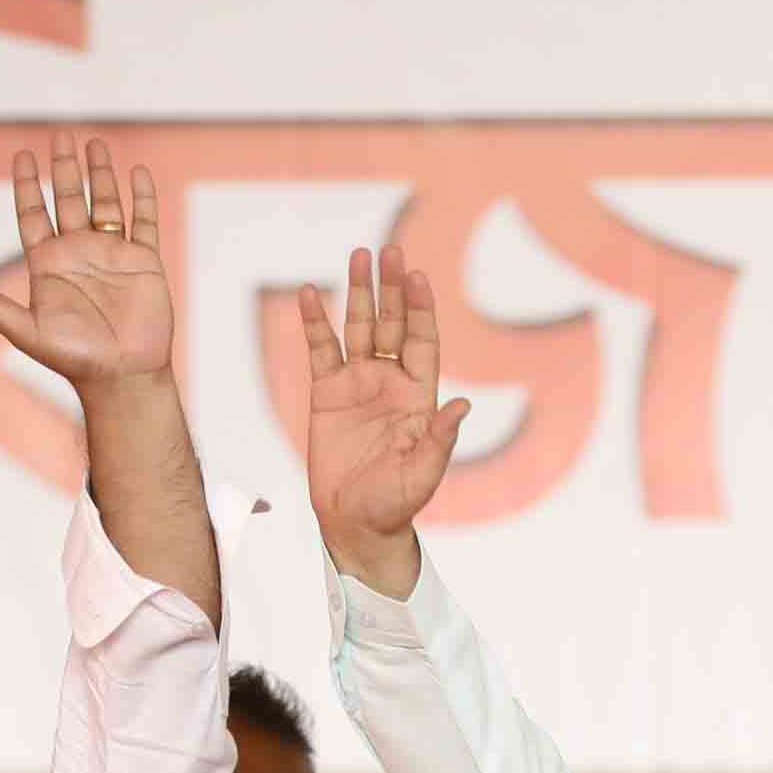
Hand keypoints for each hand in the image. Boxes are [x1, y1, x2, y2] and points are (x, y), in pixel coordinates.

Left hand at [0, 137, 172, 387]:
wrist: (123, 375)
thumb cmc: (75, 359)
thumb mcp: (27, 331)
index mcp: (49, 263)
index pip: (33, 214)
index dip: (26, 185)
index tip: (22, 155)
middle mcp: (79, 253)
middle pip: (68, 199)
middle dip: (64, 167)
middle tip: (61, 135)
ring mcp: (112, 254)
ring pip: (106, 203)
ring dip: (101, 174)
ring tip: (96, 143)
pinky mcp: (144, 261)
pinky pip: (144, 221)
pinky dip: (142, 197)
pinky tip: (137, 173)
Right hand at [297, 244, 469, 599]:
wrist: (355, 522)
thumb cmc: (396, 503)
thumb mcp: (423, 474)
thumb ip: (440, 439)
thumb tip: (462, 405)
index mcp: (419, 396)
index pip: (423, 341)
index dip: (421, 309)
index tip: (416, 276)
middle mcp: (391, 382)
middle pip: (393, 324)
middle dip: (392, 288)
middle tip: (389, 249)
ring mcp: (358, 383)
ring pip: (359, 328)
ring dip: (359, 293)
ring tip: (358, 255)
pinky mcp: (327, 393)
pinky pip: (321, 350)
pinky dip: (315, 323)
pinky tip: (309, 294)